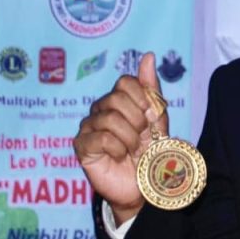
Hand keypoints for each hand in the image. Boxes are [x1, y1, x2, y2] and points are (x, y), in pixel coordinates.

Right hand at [73, 52, 167, 223]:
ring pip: (109, 118)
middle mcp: (100, 109)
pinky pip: (100, 137)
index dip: (142, 98)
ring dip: (129, 137)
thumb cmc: (151, 150)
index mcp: (119, 100)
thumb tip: (148, 55)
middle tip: (141, 137)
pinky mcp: (82, 146)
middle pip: (116, 98)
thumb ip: (151, 88)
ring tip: (132, 149)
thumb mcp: (157, 118)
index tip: (151, 117)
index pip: (126, 82)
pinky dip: (117, 148)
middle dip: (137, 120)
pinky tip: (119, 157)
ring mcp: (89, 127)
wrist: (145, 184)